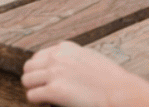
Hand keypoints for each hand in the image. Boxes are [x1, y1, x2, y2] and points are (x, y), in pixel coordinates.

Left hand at [22, 40, 148, 106]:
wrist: (122, 93)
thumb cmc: (111, 81)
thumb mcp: (91, 59)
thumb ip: (74, 59)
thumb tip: (63, 65)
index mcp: (65, 48)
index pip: (39, 56)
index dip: (41, 70)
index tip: (48, 80)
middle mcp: (56, 57)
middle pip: (29, 67)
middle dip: (35, 79)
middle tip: (44, 90)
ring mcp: (54, 73)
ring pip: (27, 81)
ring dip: (34, 90)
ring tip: (45, 98)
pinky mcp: (54, 91)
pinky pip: (32, 96)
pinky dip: (37, 101)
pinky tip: (47, 104)